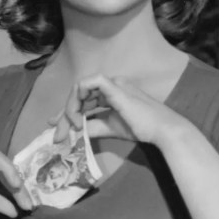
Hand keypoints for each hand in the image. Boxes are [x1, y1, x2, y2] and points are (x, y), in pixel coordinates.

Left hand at [50, 74, 188, 146]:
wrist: (161, 129)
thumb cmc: (142, 128)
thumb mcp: (111, 128)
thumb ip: (93, 127)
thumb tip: (74, 132)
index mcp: (112, 93)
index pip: (85, 99)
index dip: (69, 111)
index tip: (57, 127)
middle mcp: (111, 85)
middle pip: (79, 95)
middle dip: (64, 114)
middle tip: (57, 134)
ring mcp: (112, 84)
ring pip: (80, 89)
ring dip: (70, 108)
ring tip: (69, 127)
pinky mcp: (113, 86)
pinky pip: (87, 84)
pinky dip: (78, 99)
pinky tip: (78, 117)